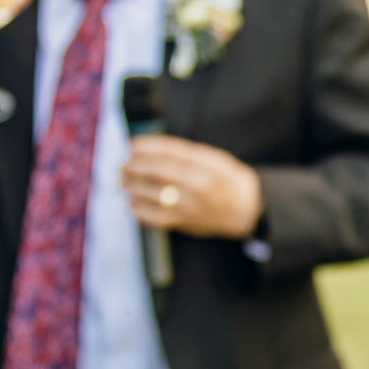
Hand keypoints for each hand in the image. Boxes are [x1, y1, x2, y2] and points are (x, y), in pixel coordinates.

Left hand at [122, 136, 264, 239]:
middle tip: (122, 164)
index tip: (131, 146)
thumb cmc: (228, 180)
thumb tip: (151, 148)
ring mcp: (190, 206)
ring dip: (131, 186)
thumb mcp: (215, 159)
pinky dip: (138, 210)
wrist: (247, 210)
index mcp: (207, 166)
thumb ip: (186, 153)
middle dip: (134, 166)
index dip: (146, 148)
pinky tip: (131, 203)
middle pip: (156, 172)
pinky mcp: (184, 222)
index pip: (169, 153)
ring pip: (151, 194)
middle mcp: (198, 186)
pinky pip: (153, 217)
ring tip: (122, 181)